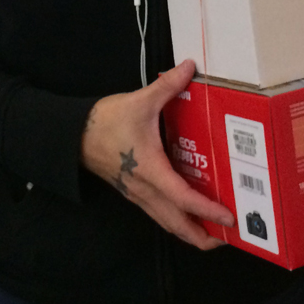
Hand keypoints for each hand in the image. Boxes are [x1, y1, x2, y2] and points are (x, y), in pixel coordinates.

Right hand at [80, 59, 234, 249]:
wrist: (74, 135)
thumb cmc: (107, 121)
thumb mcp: (140, 101)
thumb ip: (167, 85)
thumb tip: (190, 67)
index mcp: (151, 171)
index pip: (183, 198)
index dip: (207, 210)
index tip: (229, 217)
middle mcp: (145, 189)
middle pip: (177, 224)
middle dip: (202, 236)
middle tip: (229, 236)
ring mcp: (138, 194)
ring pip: (167, 222)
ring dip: (190, 231)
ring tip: (214, 230)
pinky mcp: (133, 191)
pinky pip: (159, 213)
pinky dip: (177, 218)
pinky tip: (189, 209)